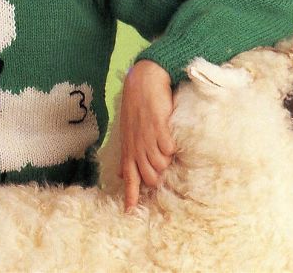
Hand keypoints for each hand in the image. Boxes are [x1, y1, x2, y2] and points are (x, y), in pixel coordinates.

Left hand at [120, 59, 175, 211]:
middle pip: (150, 177)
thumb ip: (127, 153)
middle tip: (162, 161)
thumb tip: (120, 173)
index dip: (130, 195)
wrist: (144, 79)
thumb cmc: (136, 105)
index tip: (129, 213)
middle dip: (158, 176)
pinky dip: (172, 147)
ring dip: (166, 160)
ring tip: (166, 146)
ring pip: (161, 165)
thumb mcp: (127, 131)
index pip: (129, 177)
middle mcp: (137, 145)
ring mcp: (147, 137)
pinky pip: (168, 149)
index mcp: (129, 147)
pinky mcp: (159, 127)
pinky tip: (172, 139)